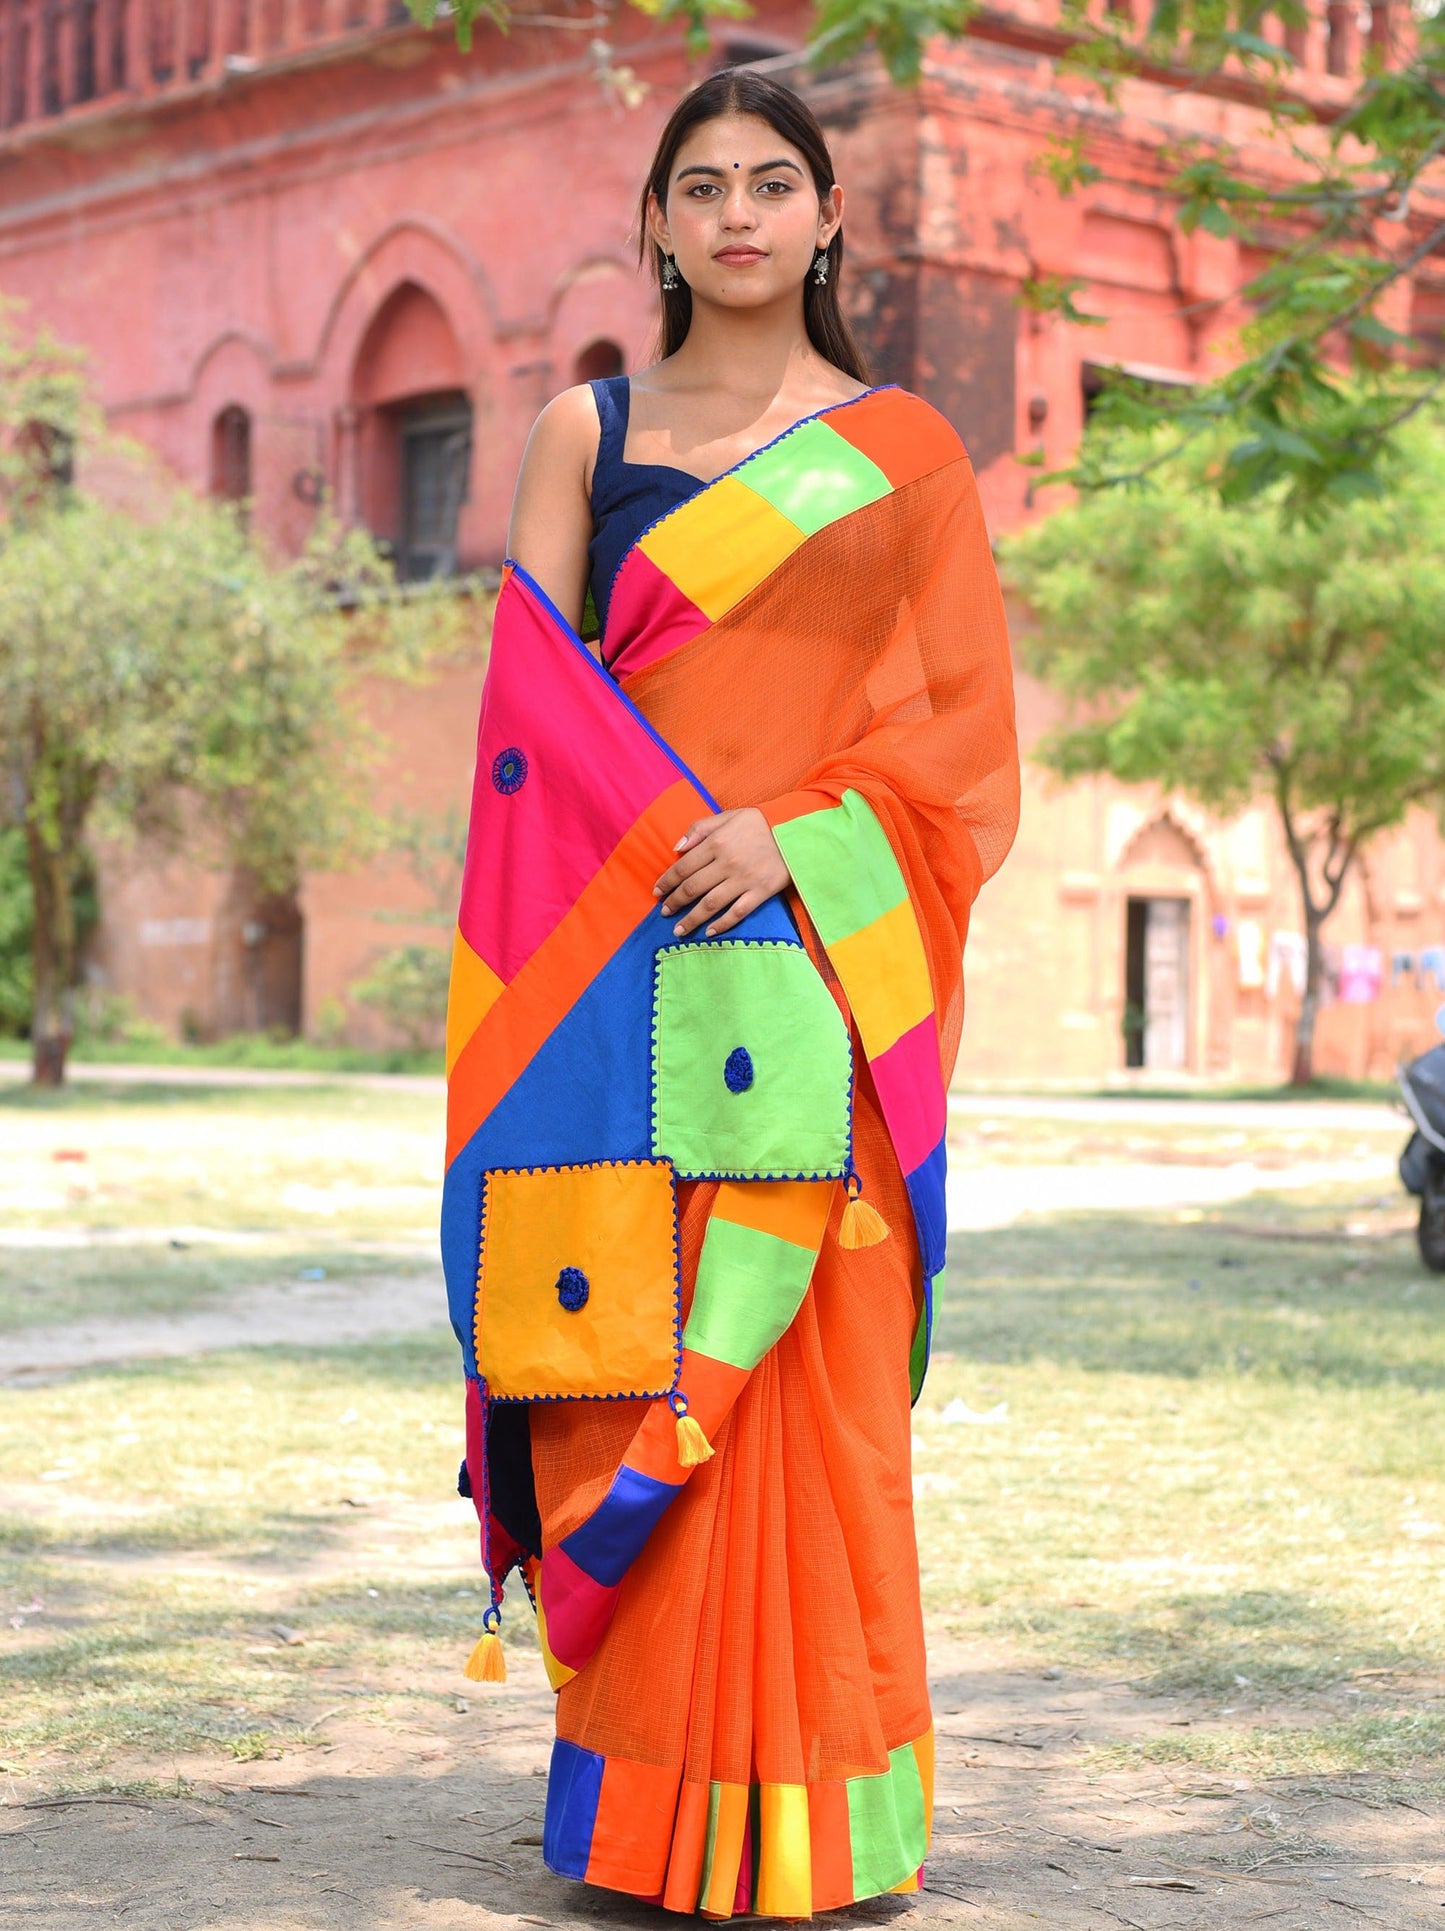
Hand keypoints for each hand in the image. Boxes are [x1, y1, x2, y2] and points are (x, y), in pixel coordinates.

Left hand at [653, 808, 790, 937]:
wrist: (796, 830)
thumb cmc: (760, 823)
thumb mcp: (728, 816)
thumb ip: (700, 828)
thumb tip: (677, 848)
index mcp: (716, 843)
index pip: (683, 867)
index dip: (666, 882)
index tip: (656, 892)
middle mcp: (727, 863)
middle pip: (693, 888)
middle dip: (675, 902)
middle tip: (664, 912)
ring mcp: (744, 879)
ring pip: (710, 904)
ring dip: (691, 919)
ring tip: (679, 929)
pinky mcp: (761, 892)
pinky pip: (737, 912)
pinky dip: (722, 924)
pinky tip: (709, 933)